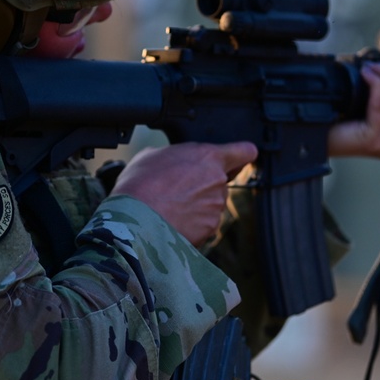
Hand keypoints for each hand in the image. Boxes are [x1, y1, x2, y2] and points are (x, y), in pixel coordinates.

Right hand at [111, 141, 257, 245]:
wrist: (134, 219)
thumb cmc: (140, 183)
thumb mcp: (153, 154)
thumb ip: (176, 156)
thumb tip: (175, 162)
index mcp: (208, 157)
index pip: (244, 151)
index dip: (243, 154)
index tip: (241, 157)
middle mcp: (218, 182)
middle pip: (220, 181)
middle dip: (204, 184)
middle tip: (177, 188)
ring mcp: (216, 207)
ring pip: (211, 204)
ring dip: (197, 205)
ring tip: (169, 206)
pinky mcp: (209, 229)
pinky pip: (203, 223)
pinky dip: (192, 224)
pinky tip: (171, 220)